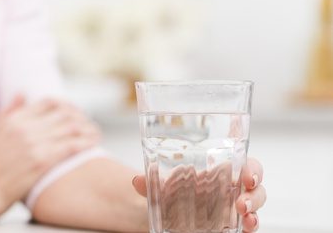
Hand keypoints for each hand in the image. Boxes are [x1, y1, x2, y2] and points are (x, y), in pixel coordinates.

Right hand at [0, 95, 99, 219]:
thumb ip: (9, 111)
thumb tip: (22, 93)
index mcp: (14, 119)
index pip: (49, 102)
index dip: (66, 105)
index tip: (75, 113)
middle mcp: (25, 128)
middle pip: (64, 113)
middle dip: (81, 117)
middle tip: (89, 124)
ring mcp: (34, 144)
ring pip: (72, 128)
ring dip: (88, 129)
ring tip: (96, 134)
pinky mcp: (41, 161)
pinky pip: (71, 146)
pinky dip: (86, 142)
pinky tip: (93, 144)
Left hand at [132, 158, 265, 231]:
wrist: (167, 215)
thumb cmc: (174, 194)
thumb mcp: (163, 188)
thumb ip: (151, 184)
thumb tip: (137, 180)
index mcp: (222, 173)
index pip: (247, 166)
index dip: (253, 170)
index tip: (248, 176)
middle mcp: (233, 191)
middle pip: (256, 190)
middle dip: (254, 196)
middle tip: (242, 203)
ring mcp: (234, 211)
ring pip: (254, 210)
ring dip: (253, 214)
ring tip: (245, 219)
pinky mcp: (231, 227)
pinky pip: (246, 228)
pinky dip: (248, 228)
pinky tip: (244, 229)